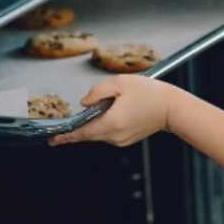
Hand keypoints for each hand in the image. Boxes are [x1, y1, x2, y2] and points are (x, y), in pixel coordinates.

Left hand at [47, 75, 174, 146]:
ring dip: (94, 123)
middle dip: (78, 128)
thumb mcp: (120, 82)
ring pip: (98, 133)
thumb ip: (97, 91)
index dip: (65, 136)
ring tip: (105, 107)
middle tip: (63, 126)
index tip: (52, 140)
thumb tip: (84, 102)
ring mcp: (121, 140)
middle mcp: (114, 136)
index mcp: (111, 123)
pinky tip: (113, 112)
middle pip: (88, 134)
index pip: (81, 132)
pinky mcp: (127, 140)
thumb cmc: (149, 93)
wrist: (172, 108)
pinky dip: (105, 124)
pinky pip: (109, 133)